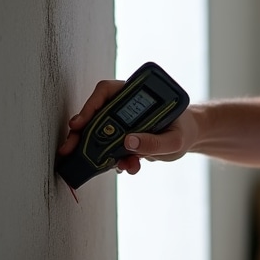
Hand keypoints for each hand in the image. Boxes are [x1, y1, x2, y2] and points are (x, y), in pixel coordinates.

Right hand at [56, 78, 197, 174]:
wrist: (189, 139)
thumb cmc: (184, 131)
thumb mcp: (175, 139)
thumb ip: (155, 142)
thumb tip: (128, 142)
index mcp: (138, 94)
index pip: (107, 91)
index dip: (90, 105)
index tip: (80, 123)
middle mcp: (126, 106)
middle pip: (95, 114)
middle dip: (81, 133)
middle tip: (69, 149)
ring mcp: (122, 122)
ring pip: (98, 133)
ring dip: (94, 151)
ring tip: (101, 165)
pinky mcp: (122, 138)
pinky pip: (108, 148)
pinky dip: (111, 160)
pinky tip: (124, 167)